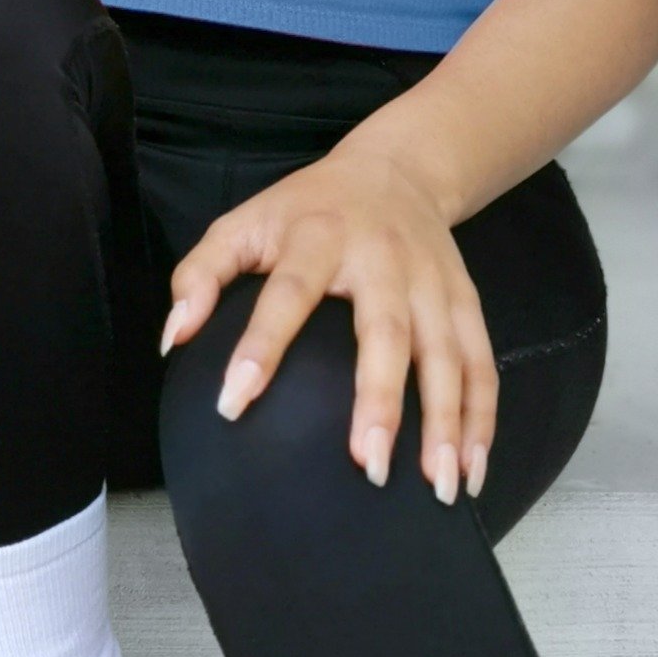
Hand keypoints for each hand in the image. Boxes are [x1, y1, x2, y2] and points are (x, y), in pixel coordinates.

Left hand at [159, 142, 497, 504]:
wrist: (396, 171)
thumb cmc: (305, 209)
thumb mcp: (243, 223)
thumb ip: (200, 273)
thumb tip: (175, 337)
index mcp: (318, 237)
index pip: (288, 294)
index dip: (261, 346)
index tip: (233, 404)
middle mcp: (383, 259)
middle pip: (387, 331)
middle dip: (381, 399)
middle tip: (367, 463)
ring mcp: (432, 282)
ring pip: (447, 355)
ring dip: (447, 422)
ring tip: (438, 486)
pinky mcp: (466, 301)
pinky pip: (482, 362)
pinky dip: (482, 417)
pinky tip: (472, 468)